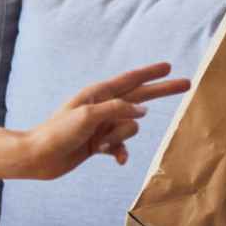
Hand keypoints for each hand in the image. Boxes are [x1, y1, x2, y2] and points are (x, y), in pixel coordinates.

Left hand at [15, 62, 190, 178]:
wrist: (38, 157)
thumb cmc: (58, 132)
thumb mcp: (88, 115)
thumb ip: (117, 109)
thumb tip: (143, 111)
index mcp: (97, 94)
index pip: (130, 80)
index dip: (151, 73)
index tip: (169, 66)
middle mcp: (102, 107)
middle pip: (140, 97)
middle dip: (163, 91)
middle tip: (188, 83)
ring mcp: (102, 125)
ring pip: (130, 128)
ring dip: (118, 138)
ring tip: (97, 143)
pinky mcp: (99, 143)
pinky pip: (121, 146)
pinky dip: (119, 152)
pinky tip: (114, 159)